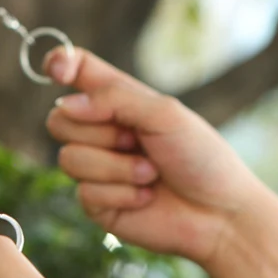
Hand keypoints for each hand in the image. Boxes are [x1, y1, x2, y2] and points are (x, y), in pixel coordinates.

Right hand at [44, 48, 261, 267]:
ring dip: (117, 168)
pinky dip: (122, 193)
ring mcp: (96, 167)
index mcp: (116, 99)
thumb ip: (114, 100)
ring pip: (69, 158)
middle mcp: (100, 129)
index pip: (76, 70)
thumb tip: (65, 105)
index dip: (58, 63)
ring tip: (150, 173)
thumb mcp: (164, 113)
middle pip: (58, 119)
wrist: (220, 214)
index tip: (57, 70)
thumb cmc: (201, 156)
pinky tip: (147, 197)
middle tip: (138, 140)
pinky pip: (84, 192)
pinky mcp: (96, 202)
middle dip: (99, 132)